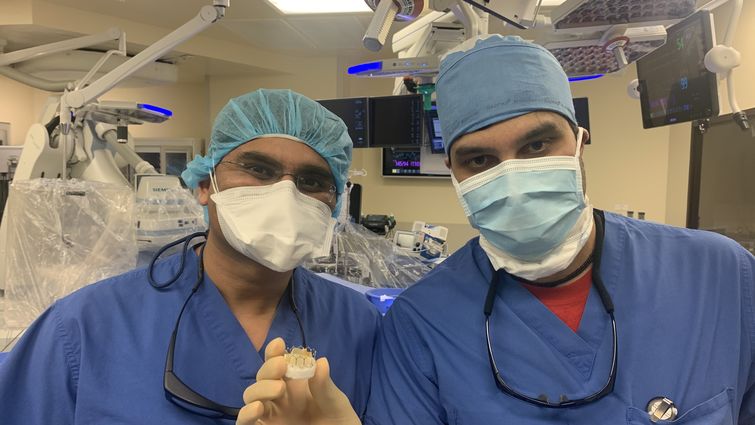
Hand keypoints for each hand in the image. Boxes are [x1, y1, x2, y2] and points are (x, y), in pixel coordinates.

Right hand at [236, 337, 360, 424]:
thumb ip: (324, 386)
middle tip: (282, 367)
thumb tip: (321, 361)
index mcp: (294, 385)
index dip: (274, 352)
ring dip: (258, 389)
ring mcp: (271, 416)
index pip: (278, 364)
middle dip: (269, 369)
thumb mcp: (335, 402)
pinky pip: (245, 423)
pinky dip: (245, 414)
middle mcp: (279, 398)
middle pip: (263, 378)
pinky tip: (257, 408)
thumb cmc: (338, 421)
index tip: (279, 344)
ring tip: (278, 389)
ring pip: (251, 397)